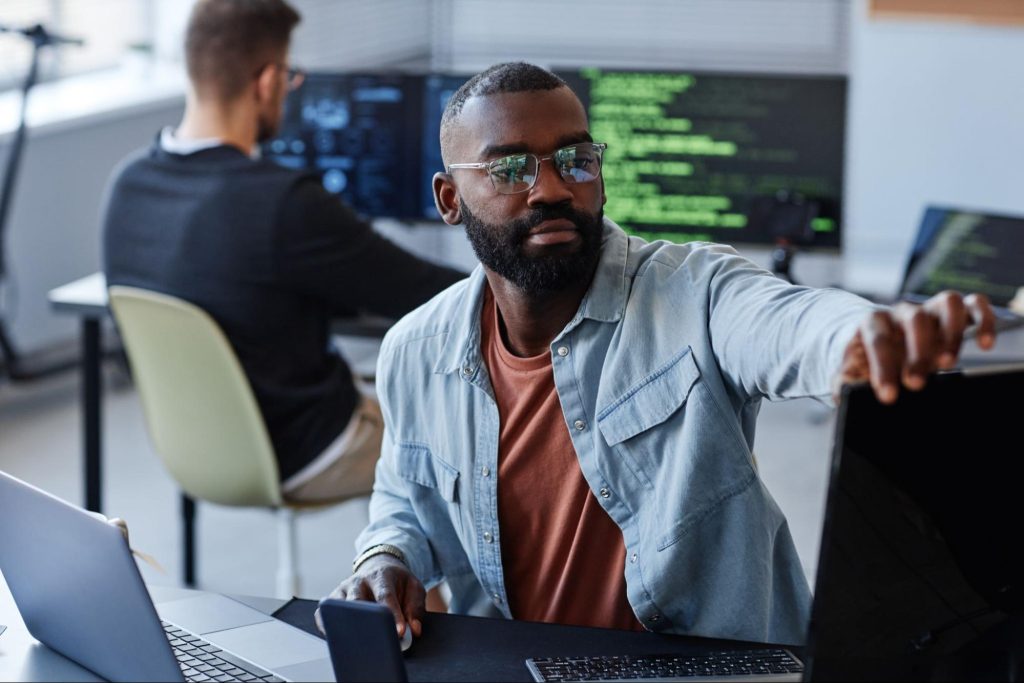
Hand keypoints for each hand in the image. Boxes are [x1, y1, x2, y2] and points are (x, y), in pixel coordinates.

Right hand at [315, 554, 425, 639]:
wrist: (380, 567)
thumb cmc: (397, 583)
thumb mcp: (414, 589)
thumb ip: (415, 609)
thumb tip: (413, 631)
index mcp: (381, 576)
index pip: (385, 596)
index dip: (393, 615)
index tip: (399, 632)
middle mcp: (359, 582)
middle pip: (357, 601)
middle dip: (366, 621)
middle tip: (377, 640)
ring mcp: (343, 590)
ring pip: (339, 608)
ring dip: (348, 626)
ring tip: (359, 644)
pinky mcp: (332, 600)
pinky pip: (323, 615)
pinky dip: (328, 628)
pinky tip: (339, 639)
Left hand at [835, 291, 995, 403]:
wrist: (882, 346)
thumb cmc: (867, 361)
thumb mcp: (850, 371)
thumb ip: (844, 379)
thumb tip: (842, 392)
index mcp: (873, 322)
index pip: (877, 338)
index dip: (883, 366)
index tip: (888, 395)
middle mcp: (903, 312)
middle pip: (915, 319)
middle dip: (918, 353)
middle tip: (916, 385)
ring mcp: (930, 310)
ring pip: (948, 302)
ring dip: (952, 333)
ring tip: (947, 363)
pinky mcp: (954, 314)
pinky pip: (975, 305)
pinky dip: (984, 320)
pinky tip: (985, 344)